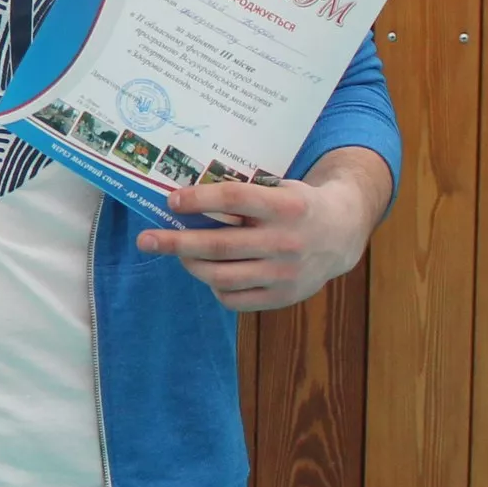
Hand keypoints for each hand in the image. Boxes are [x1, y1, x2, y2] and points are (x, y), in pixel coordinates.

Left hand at [142, 147, 393, 311]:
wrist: (342, 233)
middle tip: (145, 240)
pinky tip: (209, 272)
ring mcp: (286, 273)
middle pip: (219, 245)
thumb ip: (241, 195)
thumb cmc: (295, 204)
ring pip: (222, 276)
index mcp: (286, 205)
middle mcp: (287, 241)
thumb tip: (183, 199)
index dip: (199, 200)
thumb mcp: (278, 188)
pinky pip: (235, 298)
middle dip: (175, 242)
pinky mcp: (284, 297)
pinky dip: (214, 286)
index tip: (171, 202)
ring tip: (177, 254)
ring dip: (190, 265)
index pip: (234, 200)